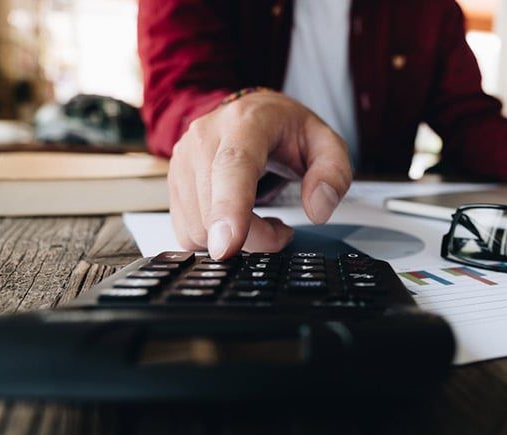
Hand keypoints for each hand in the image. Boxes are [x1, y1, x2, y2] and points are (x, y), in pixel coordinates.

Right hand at [169, 91, 351, 258]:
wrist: (251, 116)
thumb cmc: (287, 132)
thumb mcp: (327, 145)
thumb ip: (333, 174)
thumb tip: (317, 209)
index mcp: (245, 123)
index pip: (231, 167)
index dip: (228, 209)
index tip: (228, 245)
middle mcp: (204, 138)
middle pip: (214, 208)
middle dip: (253, 238)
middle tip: (282, 230)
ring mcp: (182, 162)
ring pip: (197, 227)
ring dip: (235, 240)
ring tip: (261, 220)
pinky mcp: (173, 185)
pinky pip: (188, 232)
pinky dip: (215, 239)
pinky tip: (237, 221)